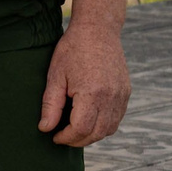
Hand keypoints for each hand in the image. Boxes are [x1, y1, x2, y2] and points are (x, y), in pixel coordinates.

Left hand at [38, 21, 130, 146]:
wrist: (98, 30)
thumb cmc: (72, 50)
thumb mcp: (55, 75)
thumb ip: (51, 105)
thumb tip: (45, 129)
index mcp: (92, 93)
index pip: (81, 129)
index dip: (66, 137)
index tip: (54, 136)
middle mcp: (111, 97)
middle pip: (96, 133)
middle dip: (78, 140)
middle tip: (62, 137)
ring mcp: (121, 95)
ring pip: (109, 129)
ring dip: (92, 135)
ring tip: (74, 130)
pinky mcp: (126, 92)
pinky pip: (116, 118)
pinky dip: (103, 125)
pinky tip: (89, 120)